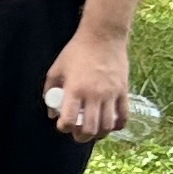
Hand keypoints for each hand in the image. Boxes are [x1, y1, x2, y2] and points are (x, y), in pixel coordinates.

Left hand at [44, 25, 130, 142]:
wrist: (103, 36)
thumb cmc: (77, 51)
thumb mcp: (56, 69)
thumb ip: (49, 90)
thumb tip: (51, 112)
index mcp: (75, 90)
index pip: (69, 120)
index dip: (63, 127)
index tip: (62, 125)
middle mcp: (94, 95)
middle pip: (89, 129)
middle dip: (81, 137)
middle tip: (77, 134)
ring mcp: (110, 94)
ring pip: (106, 126)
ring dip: (99, 134)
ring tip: (93, 131)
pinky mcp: (123, 91)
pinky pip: (123, 116)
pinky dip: (117, 125)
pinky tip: (111, 125)